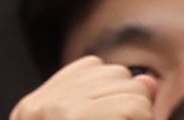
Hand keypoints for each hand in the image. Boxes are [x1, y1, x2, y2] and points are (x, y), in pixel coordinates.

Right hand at [9, 57, 155, 119]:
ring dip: (139, 115)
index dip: (113, 94)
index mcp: (33, 108)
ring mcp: (57, 112)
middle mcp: (40, 104)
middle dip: (129, 102)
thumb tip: (150, 81)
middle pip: (114, 74)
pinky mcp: (75, 117)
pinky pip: (133, 106)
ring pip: (131, 88)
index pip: (90, 68)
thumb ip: (109, 104)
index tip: (113, 117)